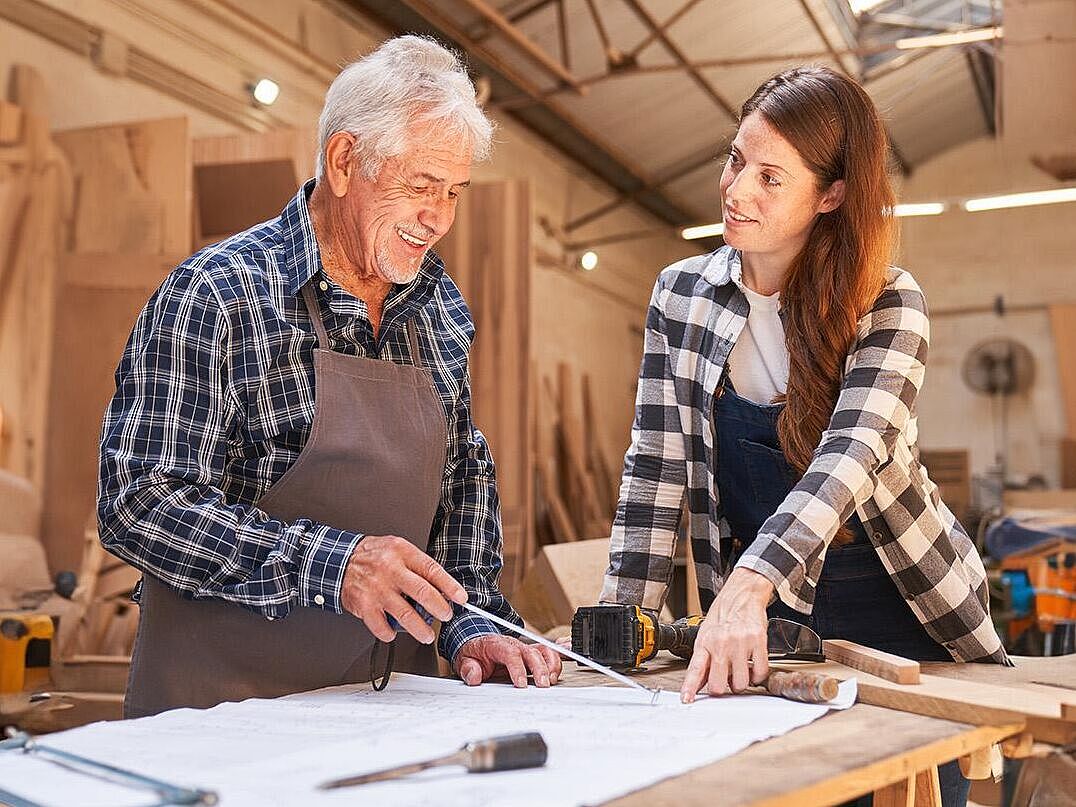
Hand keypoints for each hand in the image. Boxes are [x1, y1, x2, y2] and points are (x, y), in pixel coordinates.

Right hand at [340, 535, 466, 644]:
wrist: (340, 560)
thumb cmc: (374, 556)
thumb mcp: (398, 549)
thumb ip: (418, 566)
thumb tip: (443, 588)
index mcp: (402, 552)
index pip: (432, 570)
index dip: (449, 586)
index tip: (461, 598)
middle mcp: (390, 570)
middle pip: (422, 592)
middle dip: (440, 608)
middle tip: (446, 616)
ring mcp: (376, 588)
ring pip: (405, 614)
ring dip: (420, 629)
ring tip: (427, 635)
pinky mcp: (364, 605)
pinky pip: (382, 627)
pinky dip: (390, 634)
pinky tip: (394, 633)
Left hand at [454, 635, 562, 687]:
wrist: (477, 646)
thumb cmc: (474, 654)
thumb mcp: (464, 661)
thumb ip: (468, 669)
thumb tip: (474, 677)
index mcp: (496, 644)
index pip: (510, 652)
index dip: (517, 668)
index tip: (520, 684)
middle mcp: (513, 644)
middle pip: (531, 652)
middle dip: (539, 668)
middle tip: (542, 685)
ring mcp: (524, 648)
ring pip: (543, 651)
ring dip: (550, 665)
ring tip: (550, 681)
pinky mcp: (531, 654)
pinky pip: (548, 654)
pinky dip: (555, 663)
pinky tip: (556, 675)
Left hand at [680, 568, 773, 702]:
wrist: (742, 596)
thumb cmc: (723, 616)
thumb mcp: (706, 635)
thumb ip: (703, 659)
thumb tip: (699, 684)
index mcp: (705, 642)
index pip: (695, 670)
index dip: (690, 687)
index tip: (686, 699)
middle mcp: (721, 643)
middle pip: (719, 684)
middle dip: (722, 688)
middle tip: (724, 680)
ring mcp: (740, 643)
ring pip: (740, 683)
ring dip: (740, 682)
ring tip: (739, 669)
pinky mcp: (758, 642)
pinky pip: (759, 672)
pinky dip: (757, 675)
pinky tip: (752, 665)